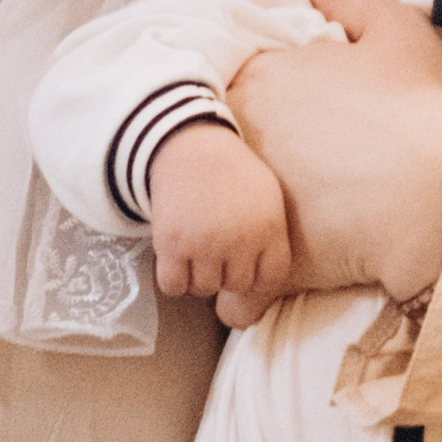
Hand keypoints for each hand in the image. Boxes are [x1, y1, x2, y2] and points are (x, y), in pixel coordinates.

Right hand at [149, 121, 294, 307]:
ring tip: (196, 249)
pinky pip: (173, 286)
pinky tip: (176, 258)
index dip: (255, 279)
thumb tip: (256, 295)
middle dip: (225, 274)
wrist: (189, 146)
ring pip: (203, 289)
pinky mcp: (171, 243)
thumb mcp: (268, 199)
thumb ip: (271, 242)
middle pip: (234, 286)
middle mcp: (239, 240)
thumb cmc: (232, 175)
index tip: (243, 265)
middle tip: (215, 249)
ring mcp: (204, 243)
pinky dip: (173, 279)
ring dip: (198, 276)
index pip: (270, 280)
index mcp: (269, 229)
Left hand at [228, 0, 441, 300]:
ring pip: (210, 231)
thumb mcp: (398, 31)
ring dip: (223, 239)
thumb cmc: (427, 110)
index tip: (275, 123)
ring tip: (257, 242)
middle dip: (228, 171)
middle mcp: (238, 145)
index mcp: (258, 82)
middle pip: (209, 160)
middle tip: (268, 180)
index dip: (247, 109)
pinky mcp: (270, 267)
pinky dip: (242, 298)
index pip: (221, 92)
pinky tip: (263, 291)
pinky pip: (234, 294)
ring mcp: (249, 210)